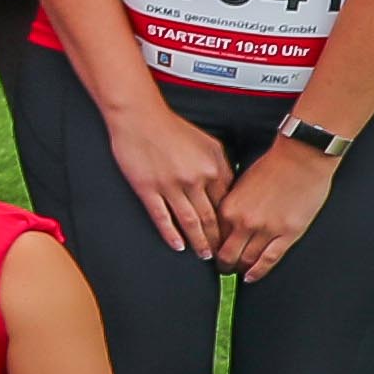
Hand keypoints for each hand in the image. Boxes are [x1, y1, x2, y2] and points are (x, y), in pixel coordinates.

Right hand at [102, 96, 231, 260]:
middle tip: (221, 255)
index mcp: (212, 169)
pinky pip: (162, 217)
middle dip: (217, 240)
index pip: (226, 205)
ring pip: (189, 222)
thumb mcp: (209, 143)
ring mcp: (170, 186)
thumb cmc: (172, 128)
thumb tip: (229, 189)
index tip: (232, 237)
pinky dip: (171, 234)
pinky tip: (177, 245)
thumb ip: (222, 167)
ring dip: (198, 242)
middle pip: (211, 218)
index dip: (230, 224)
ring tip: (203, 254)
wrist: (140, 117)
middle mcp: (194, 180)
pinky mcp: (148, 189)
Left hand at [209, 135, 335, 281]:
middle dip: (222, 264)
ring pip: (247, 260)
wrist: (301, 158)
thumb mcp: (240, 183)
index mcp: (228, 207)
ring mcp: (266, 230)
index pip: (213, 237)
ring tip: (237, 273)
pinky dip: (258, 272)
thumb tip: (223, 221)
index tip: (209, 254)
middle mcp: (243, 222)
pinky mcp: (288, 234)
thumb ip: (230, 204)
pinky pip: (269, 260)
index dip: (210, 248)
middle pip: (226, 254)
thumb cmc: (271, 165)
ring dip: (239, 269)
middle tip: (221, 269)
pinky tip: (251, 277)